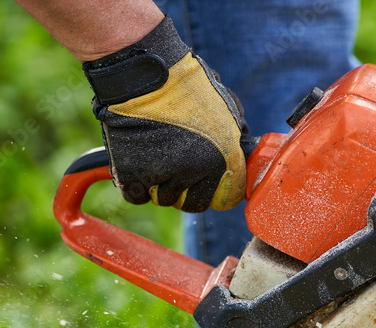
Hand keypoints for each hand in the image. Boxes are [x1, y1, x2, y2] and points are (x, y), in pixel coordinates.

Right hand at [82, 16, 246, 211]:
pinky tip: (140, 165)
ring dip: (162, 186)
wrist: (143, 75)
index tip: (210, 183)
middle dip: (189, 192)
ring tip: (158, 159)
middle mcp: (195, 172)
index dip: (219, 191)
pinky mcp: (132, 175)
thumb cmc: (186, 86)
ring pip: (166, 199)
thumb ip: (236, 137)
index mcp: (222, 160)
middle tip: (180, 171)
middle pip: (195, 204)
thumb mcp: (227, 109)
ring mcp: (163, 175)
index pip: (228, 198)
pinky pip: (138, 196)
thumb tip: (243, 152)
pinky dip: (137, 186)